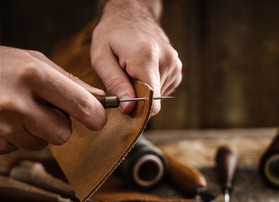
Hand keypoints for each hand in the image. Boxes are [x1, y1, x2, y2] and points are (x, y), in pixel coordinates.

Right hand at [0, 36, 106, 153]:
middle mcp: (16, 103)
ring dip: (37, 131)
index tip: (98, 120)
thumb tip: (99, 100)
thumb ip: (69, 82)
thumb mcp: (34, 61)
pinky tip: (3, 120)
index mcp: (32, 75)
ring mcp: (1, 127)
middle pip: (63, 134)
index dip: (95, 116)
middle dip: (60, 125)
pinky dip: (17, 137)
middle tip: (45, 110)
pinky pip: (21, 149)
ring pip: (42, 144)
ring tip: (18, 111)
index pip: (78, 104)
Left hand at [91, 0, 181, 114]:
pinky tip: (141, 72)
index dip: (135, 109)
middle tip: (122, 82)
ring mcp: (175, 64)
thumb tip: (129, 108)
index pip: (150, 101)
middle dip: (136, 98)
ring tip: (131, 73)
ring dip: (142, 92)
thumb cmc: (112, 35)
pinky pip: (162, 90)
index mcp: (146, 57)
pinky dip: (150, 87)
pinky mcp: (177, 69)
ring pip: (157, 97)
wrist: (131, 14)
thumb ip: (114, 83)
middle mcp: (166, 61)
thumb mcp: (101, 57)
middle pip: (152, 100)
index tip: (123, 105)